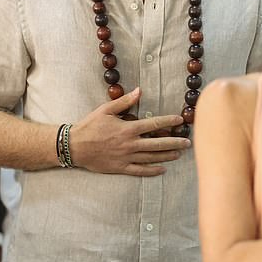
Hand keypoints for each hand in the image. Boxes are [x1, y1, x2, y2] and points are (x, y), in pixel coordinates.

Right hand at [69, 88, 191, 175]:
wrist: (74, 146)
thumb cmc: (89, 125)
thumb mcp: (106, 109)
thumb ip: (124, 101)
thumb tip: (139, 91)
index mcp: (128, 128)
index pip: (154, 124)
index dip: (168, 121)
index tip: (180, 120)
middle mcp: (130, 144)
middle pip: (158, 144)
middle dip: (175, 142)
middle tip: (188, 142)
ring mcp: (126, 157)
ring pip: (151, 158)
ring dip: (167, 156)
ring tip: (179, 154)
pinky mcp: (120, 168)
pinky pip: (139, 171)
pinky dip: (152, 171)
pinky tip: (162, 169)